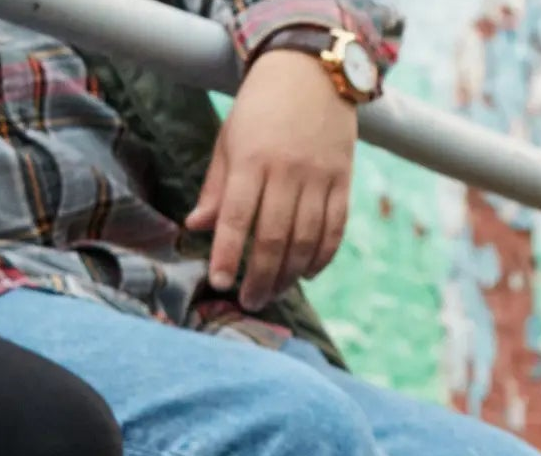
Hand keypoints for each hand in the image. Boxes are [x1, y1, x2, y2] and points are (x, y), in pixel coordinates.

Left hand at [186, 49, 357, 307]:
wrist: (312, 69)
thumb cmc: (260, 109)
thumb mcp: (229, 141)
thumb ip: (216, 188)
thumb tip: (196, 227)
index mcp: (252, 161)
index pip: (237, 218)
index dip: (228, 255)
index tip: (220, 284)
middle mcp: (288, 170)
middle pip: (274, 238)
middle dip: (260, 277)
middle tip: (250, 302)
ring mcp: (320, 175)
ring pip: (307, 239)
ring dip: (290, 274)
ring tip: (274, 292)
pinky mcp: (344, 177)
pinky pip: (336, 227)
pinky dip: (322, 256)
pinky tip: (307, 274)